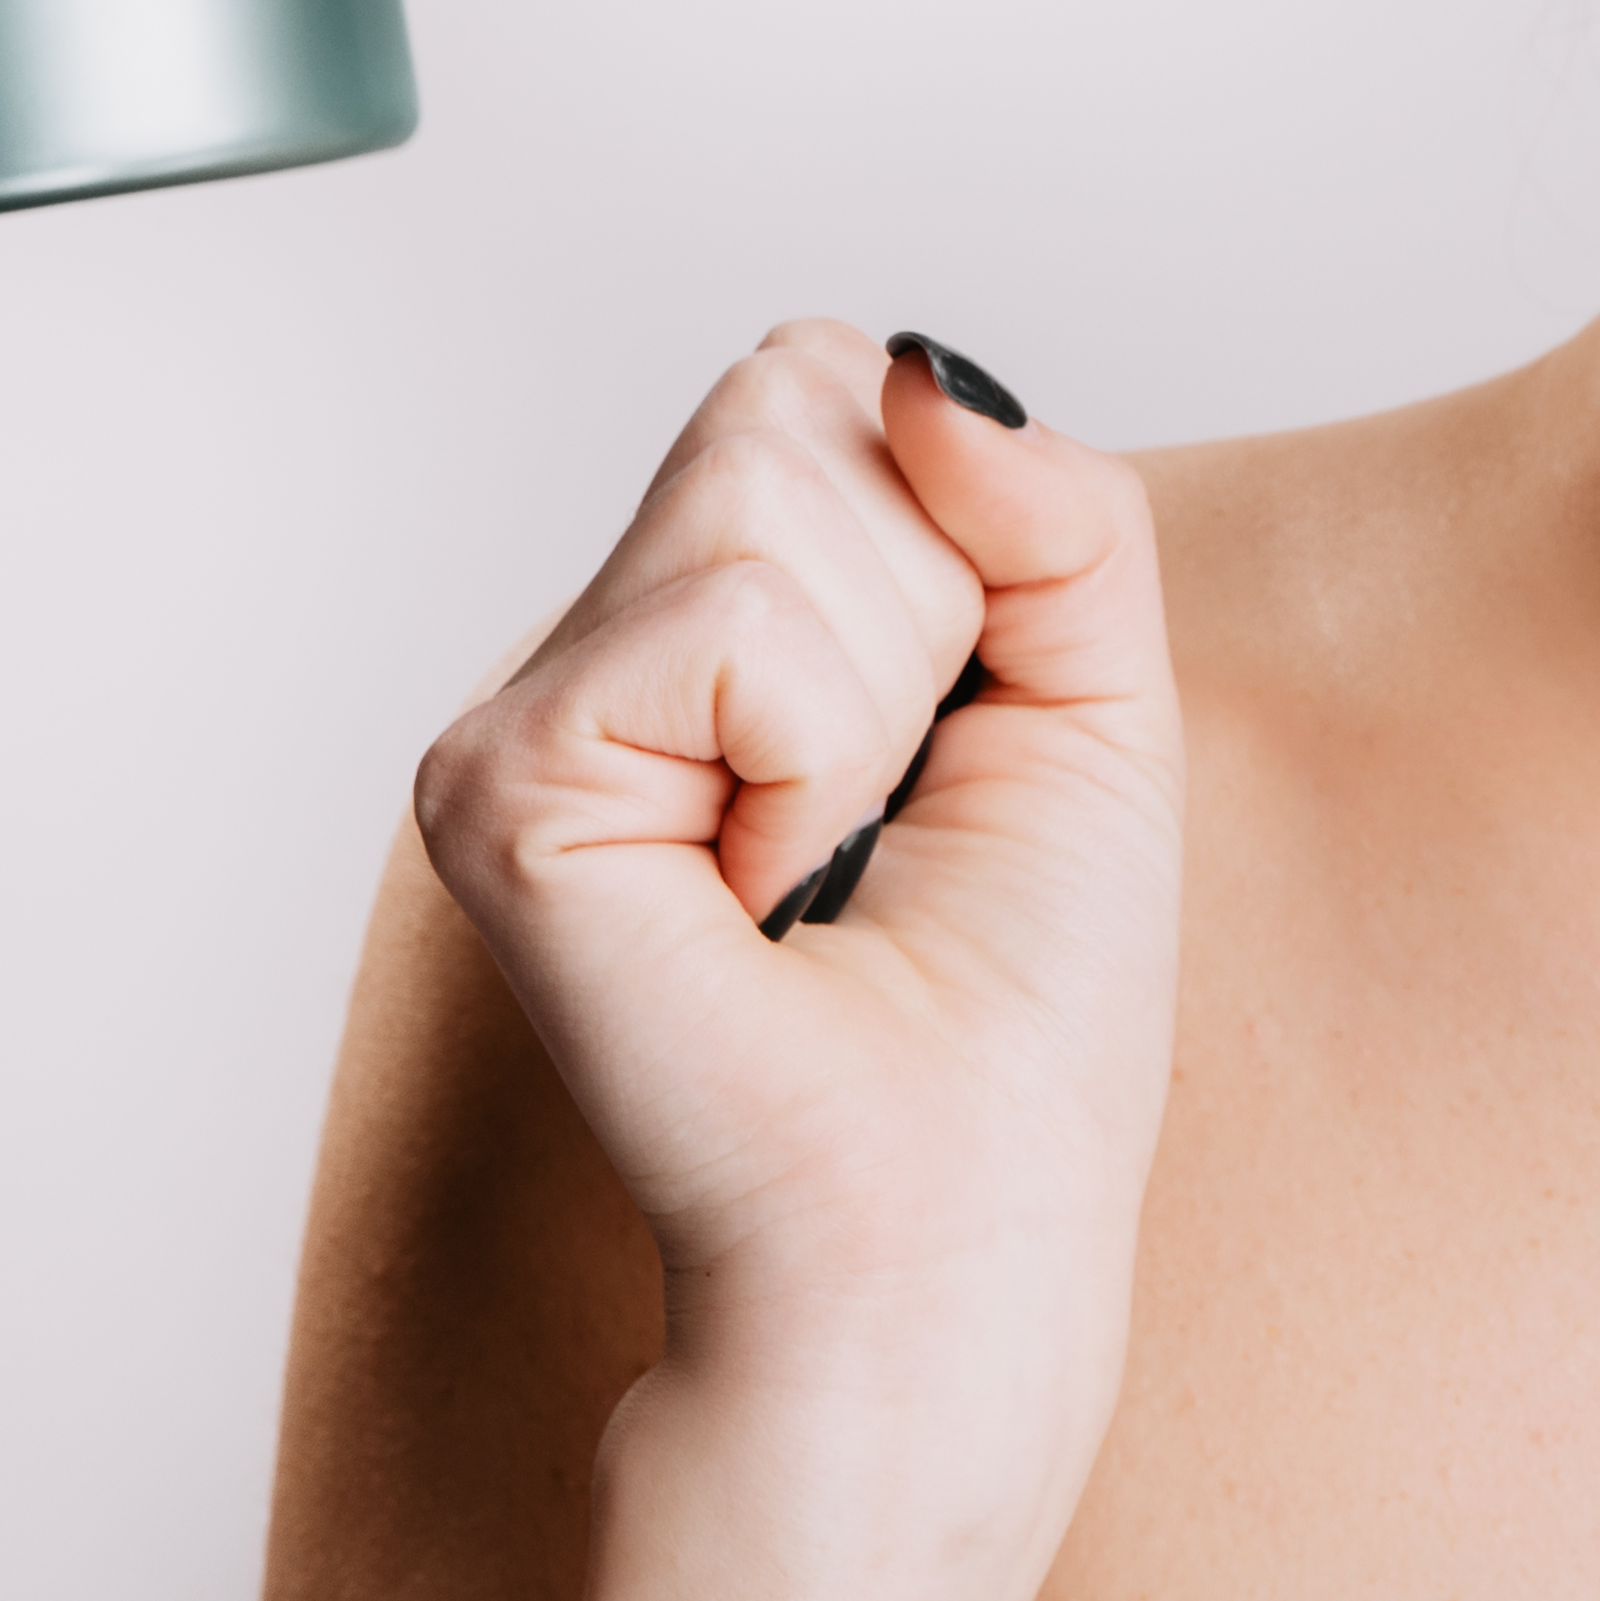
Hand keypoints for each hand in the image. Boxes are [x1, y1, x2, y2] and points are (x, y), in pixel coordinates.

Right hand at [411, 329, 1184, 1566]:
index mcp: (717, 615)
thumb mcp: (1099, 691)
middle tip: (885, 807)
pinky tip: (759, 893)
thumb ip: (1047, 492)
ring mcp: (527, 712)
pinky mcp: (500, 782)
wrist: (951, 1231)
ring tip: (822, 859)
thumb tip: (921, 369)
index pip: (824, 379)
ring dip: (876, 695)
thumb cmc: (1019, 1018)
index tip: (952, 728)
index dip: (953, 533)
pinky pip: (731, 624)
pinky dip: (814, 755)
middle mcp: (599, 646)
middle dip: (925, 602)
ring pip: (764, 489)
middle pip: (789, 397)